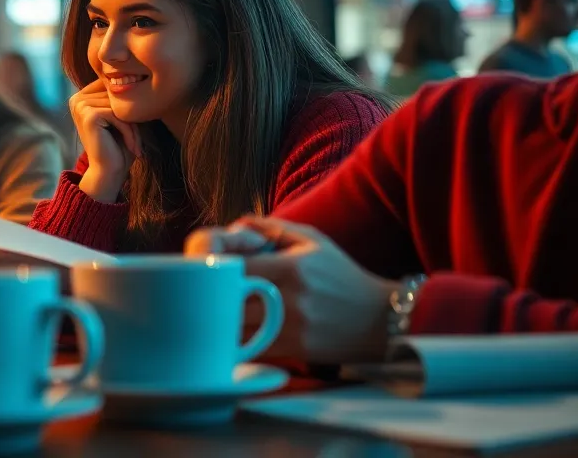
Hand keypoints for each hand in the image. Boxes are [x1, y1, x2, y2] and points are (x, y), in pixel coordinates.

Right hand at [70, 80, 139, 201]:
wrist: (110, 171)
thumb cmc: (119, 144)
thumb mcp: (120, 115)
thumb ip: (120, 96)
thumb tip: (133, 73)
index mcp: (82, 96)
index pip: (113, 86)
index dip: (127, 104)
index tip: (135, 126)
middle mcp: (77, 98)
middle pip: (116, 95)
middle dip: (130, 116)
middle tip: (137, 139)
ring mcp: (80, 106)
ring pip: (119, 105)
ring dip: (132, 125)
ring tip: (134, 142)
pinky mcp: (88, 115)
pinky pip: (117, 114)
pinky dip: (129, 130)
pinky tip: (131, 145)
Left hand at [185, 216, 396, 364]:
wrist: (379, 320)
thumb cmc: (341, 275)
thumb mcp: (312, 240)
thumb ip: (270, 228)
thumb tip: (233, 226)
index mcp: (291, 268)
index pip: (235, 266)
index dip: (214, 265)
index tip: (206, 264)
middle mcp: (289, 300)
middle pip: (228, 298)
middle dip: (208, 293)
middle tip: (197, 288)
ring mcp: (290, 328)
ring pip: (233, 327)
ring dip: (216, 318)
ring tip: (207, 308)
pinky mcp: (292, 350)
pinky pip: (249, 347)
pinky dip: (234, 339)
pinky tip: (227, 330)